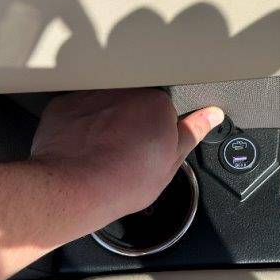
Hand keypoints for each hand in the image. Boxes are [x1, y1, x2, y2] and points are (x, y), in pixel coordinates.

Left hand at [30, 89, 223, 224]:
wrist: (76, 187)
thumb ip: (193, 131)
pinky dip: (81, 126)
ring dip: (106, 123)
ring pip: (106, 107)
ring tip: (102, 152)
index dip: (158, 134)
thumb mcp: (172, 162)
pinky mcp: (67, 103)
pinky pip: (79, 111)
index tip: (150, 150)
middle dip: (132, 123)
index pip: (164, 112)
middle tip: (127, 153)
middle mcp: (126, 91)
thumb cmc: (124, 180)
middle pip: (134, 105)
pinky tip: (82, 148)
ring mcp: (94, 95)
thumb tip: (212, 115)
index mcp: (157, 103)